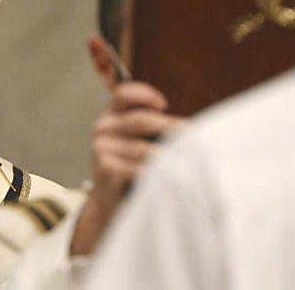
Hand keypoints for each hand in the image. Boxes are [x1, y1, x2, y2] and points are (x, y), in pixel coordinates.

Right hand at [70, 82, 184, 254]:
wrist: (109, 202)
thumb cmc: (131, 166)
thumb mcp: (138, 141)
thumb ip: (153, 128)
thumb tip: (188, 128)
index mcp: (111, 115)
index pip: (124, 94)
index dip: (144, 94)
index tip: (164, 105)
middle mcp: (103, 128)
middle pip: (142, 120)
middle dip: (171, 127)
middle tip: (193, 135)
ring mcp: (101, 149)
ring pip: (145, 149)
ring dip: (169, 156)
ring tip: (187, 160)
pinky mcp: (105, 169)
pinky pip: (139, 169)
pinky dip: (157, 174)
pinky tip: (169, 177)